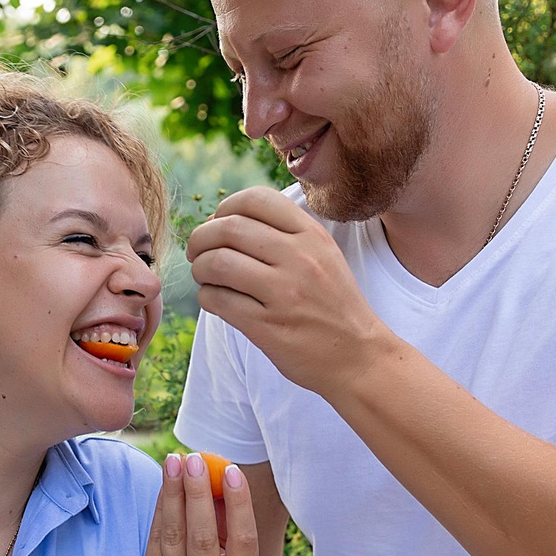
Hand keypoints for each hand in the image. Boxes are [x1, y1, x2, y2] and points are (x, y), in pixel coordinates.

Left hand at [137, 452, 258, 555]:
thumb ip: (228, 527)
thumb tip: (219, 474)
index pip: (243, 541)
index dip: (239, 504)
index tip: (232, 470)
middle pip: (203, 536)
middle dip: (198, 493)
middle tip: (195, 459)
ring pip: (174, 535)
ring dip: (173, 494)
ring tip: (175, 461)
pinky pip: (156, 538)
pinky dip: (161, 508)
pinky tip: (166, 484)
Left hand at [185, 187, 389, 393]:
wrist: (358, 356)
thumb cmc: (333, 304)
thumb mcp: (324, 255)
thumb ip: (286, 233)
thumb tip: (226, 220)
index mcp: (312, 235)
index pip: (256, 199)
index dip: (225, 207)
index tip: (218, 223)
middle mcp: (299, 258)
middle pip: (228, 228)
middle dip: (201, 238)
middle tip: (197, 252)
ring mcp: (284, 293)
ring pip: (217, 263)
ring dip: (200, 268)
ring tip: (205, 277)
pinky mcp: (267, 326)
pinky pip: (218, 300)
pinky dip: (206, 296)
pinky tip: (215, 300)